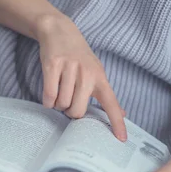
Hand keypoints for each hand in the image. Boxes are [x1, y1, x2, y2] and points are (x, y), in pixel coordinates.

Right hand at [36, 14, 126, 140]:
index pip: (111, 103)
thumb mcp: (96, 71)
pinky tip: (50, 95)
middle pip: (78, 111)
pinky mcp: (52, 66)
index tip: (121, 139)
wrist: (60, 31)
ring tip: (59, 92)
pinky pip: (49, 96)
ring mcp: (69, 69)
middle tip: (69, 102)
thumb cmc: (79, 57)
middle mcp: (87, 74)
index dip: (117, 122)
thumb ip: (106, 94)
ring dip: (58, 104)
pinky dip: (48, 101)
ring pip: (62, 104)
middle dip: (70, 112)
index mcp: (100, 77)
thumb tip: (122, 113)